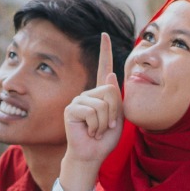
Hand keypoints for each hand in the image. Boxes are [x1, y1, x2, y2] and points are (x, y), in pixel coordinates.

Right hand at [63, 34, 121, 175]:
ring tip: (97, 131)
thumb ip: (116, 99)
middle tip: (106, 127)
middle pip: (111, 90)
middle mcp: (88, 94)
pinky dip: (96, 126)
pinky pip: (92, 112)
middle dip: (113, 113)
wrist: (91, 155)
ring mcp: (78, 100)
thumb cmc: (105, 139)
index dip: (105, 52)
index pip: (104, 68)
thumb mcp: (118, 118)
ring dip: (105, 122)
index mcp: (100, 94)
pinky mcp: (71, 110)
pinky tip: (90, 132)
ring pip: (103, 103)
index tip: (104, 35)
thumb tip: (111, 74)